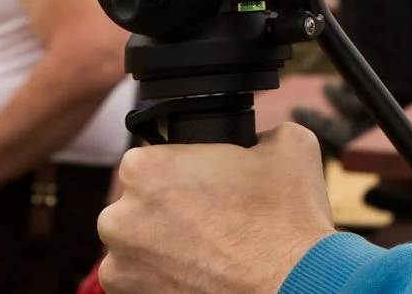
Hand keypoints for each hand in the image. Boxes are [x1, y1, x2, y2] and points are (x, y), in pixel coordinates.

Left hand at [98, 125, 333, 293]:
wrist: (293, 288)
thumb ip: (256, 132)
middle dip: (167, 209)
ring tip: (209, 250)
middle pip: (137, 203)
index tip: (205, 183)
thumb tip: (251, 142)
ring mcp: (119, 267)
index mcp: (146, 169)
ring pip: (136, 244)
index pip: (148, 159)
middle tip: (211, 217)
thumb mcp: (289, 143)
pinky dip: (163, 278)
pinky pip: (140, 281)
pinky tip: (202, 273)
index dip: (180, 169)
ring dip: (162, 245)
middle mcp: (119, 218)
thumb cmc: (286, 220)